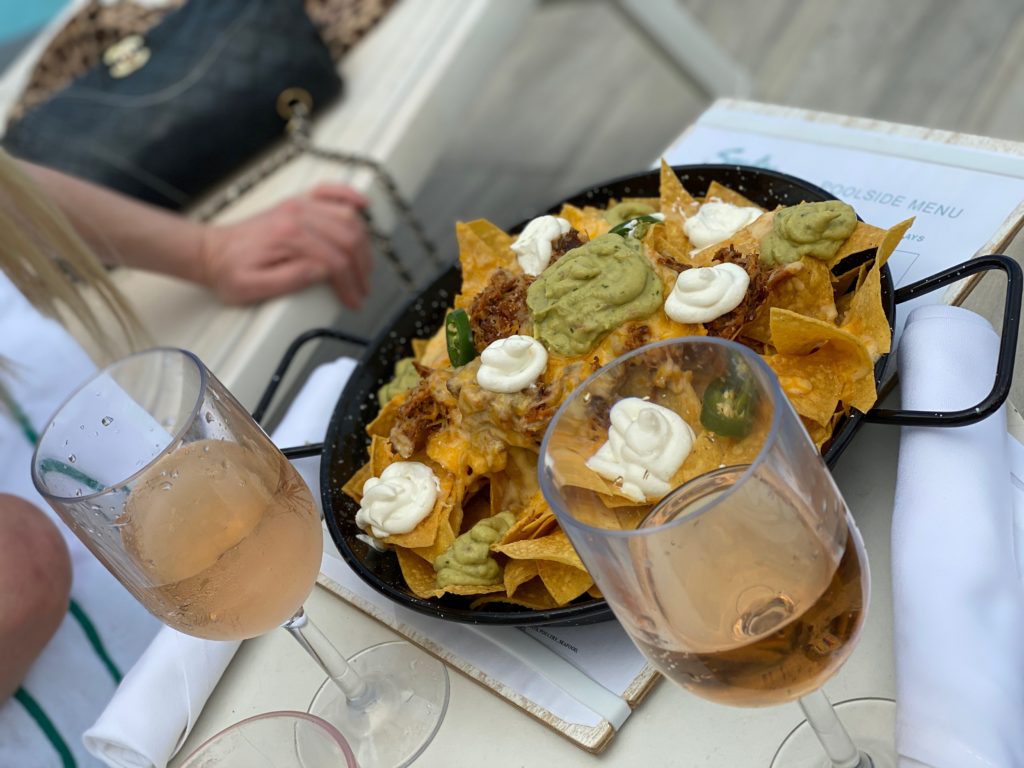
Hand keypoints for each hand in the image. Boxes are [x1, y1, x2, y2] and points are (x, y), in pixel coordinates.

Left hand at [199, 184, 372, 306]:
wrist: (210, 252)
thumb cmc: (229, 272)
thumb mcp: (252, 288)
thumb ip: (289, 280)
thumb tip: (323, 271)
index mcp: (288, 236)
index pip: (335, 260)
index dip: (350, 284)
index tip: (354, 301)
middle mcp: (297, 215)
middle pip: (348, 238)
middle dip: (362, 267)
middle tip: (363, 289)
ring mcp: (298, 205)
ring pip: (347, 217)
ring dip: (363, 243)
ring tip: (365, 267)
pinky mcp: (297, 203)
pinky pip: (330, 191)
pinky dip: (350, 195)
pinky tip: (364, 204)